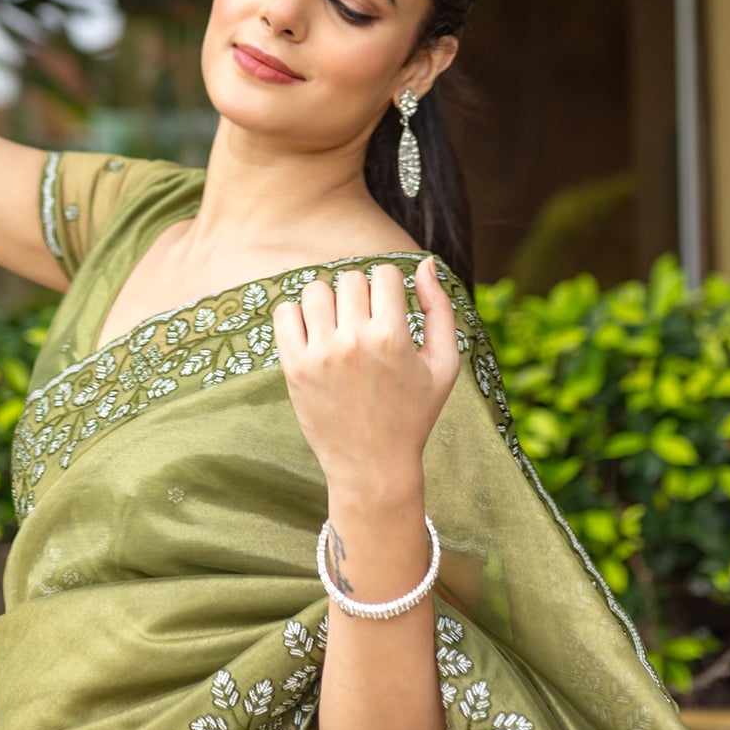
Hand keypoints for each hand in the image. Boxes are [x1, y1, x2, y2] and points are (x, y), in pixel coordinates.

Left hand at [272, 257, 459, 495]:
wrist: (374, 467)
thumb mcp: (444, 366)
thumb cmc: (413, 414)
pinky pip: (285, 313)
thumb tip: (425, 262)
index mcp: (392, 337)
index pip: (384, 274)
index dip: (391, 289)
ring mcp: (320, 354)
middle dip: (361, 296)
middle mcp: (354, 341)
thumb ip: (440, 309)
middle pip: (351, 278)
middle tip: (367, 325)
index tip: (390, 312)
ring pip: (316, 290)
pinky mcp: (294, 367)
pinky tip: (315, 335)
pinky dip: (297, 316)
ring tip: (340, 328)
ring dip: (329, 303)